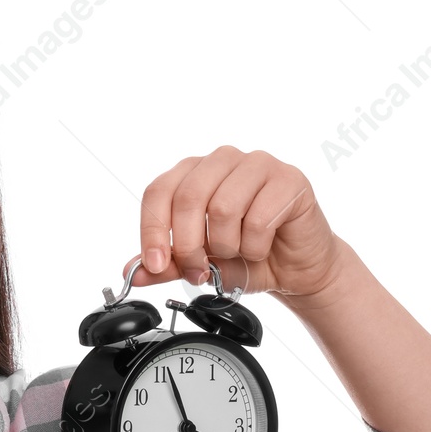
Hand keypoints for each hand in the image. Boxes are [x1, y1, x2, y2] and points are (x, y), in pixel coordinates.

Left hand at [126, 147, 348, 301]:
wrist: (296, 269)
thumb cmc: (249, 258)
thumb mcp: (200, 265)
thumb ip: (168, 265)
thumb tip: (133, 271)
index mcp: (195, 172)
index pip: (159, 191)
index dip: (152, 230)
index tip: (156, 265)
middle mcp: (223, 160)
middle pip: (188, 197)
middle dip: (189, 245)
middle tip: (199, 271)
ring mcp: (258, 164)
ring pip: (223, 208)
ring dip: (227, 246)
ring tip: (239, 253)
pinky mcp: (289, 179)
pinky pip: (258, 219)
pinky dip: (256, 246)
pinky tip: (263, 247)